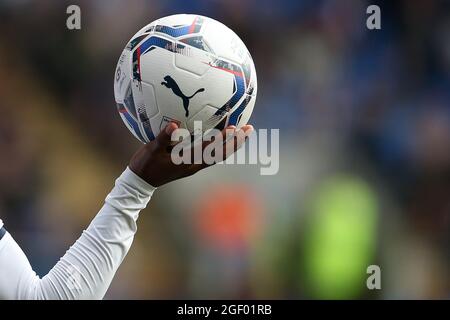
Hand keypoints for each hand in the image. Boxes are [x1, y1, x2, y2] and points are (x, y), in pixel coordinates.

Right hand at [129, 122, 253, 186]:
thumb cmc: (145, 165)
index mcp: (187, 161)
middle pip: (221, 154)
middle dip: (236, 142)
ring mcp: (194, 166)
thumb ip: (164, 137)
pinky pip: (211, 155)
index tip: (233, 128)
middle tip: (249, 129)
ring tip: (243, 132)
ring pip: (218, 155)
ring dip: (232, 144)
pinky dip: (220, 146)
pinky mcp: (192, 166)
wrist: (142, 182)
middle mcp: (195, 165)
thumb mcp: (151, 150)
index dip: (222, 139)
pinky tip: (221, 137)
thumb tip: (174, 123)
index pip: (209, 149)